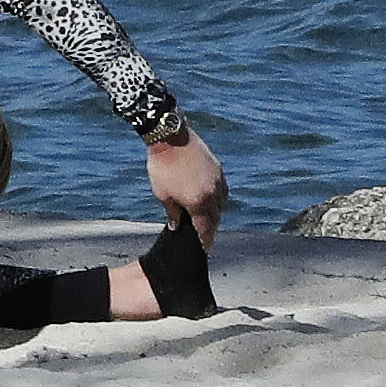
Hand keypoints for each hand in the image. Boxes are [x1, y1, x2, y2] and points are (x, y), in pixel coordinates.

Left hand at [144, 128, 228, 245]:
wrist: (170, 137)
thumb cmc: (162, 167)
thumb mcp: (162, 194)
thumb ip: (173, 213)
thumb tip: (177, 226)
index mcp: (197, 201)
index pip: (204, 227)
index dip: (204, 240)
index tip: (204, 249)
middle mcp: (211, 192)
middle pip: (215, 217)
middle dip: (211, 227)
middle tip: (206, 235)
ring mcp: (217, 179)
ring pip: (222, 203)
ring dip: (216, 212)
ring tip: (209, 218)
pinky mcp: (217, 168)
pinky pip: (222, 189)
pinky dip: (219, 197)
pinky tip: (212, 199)